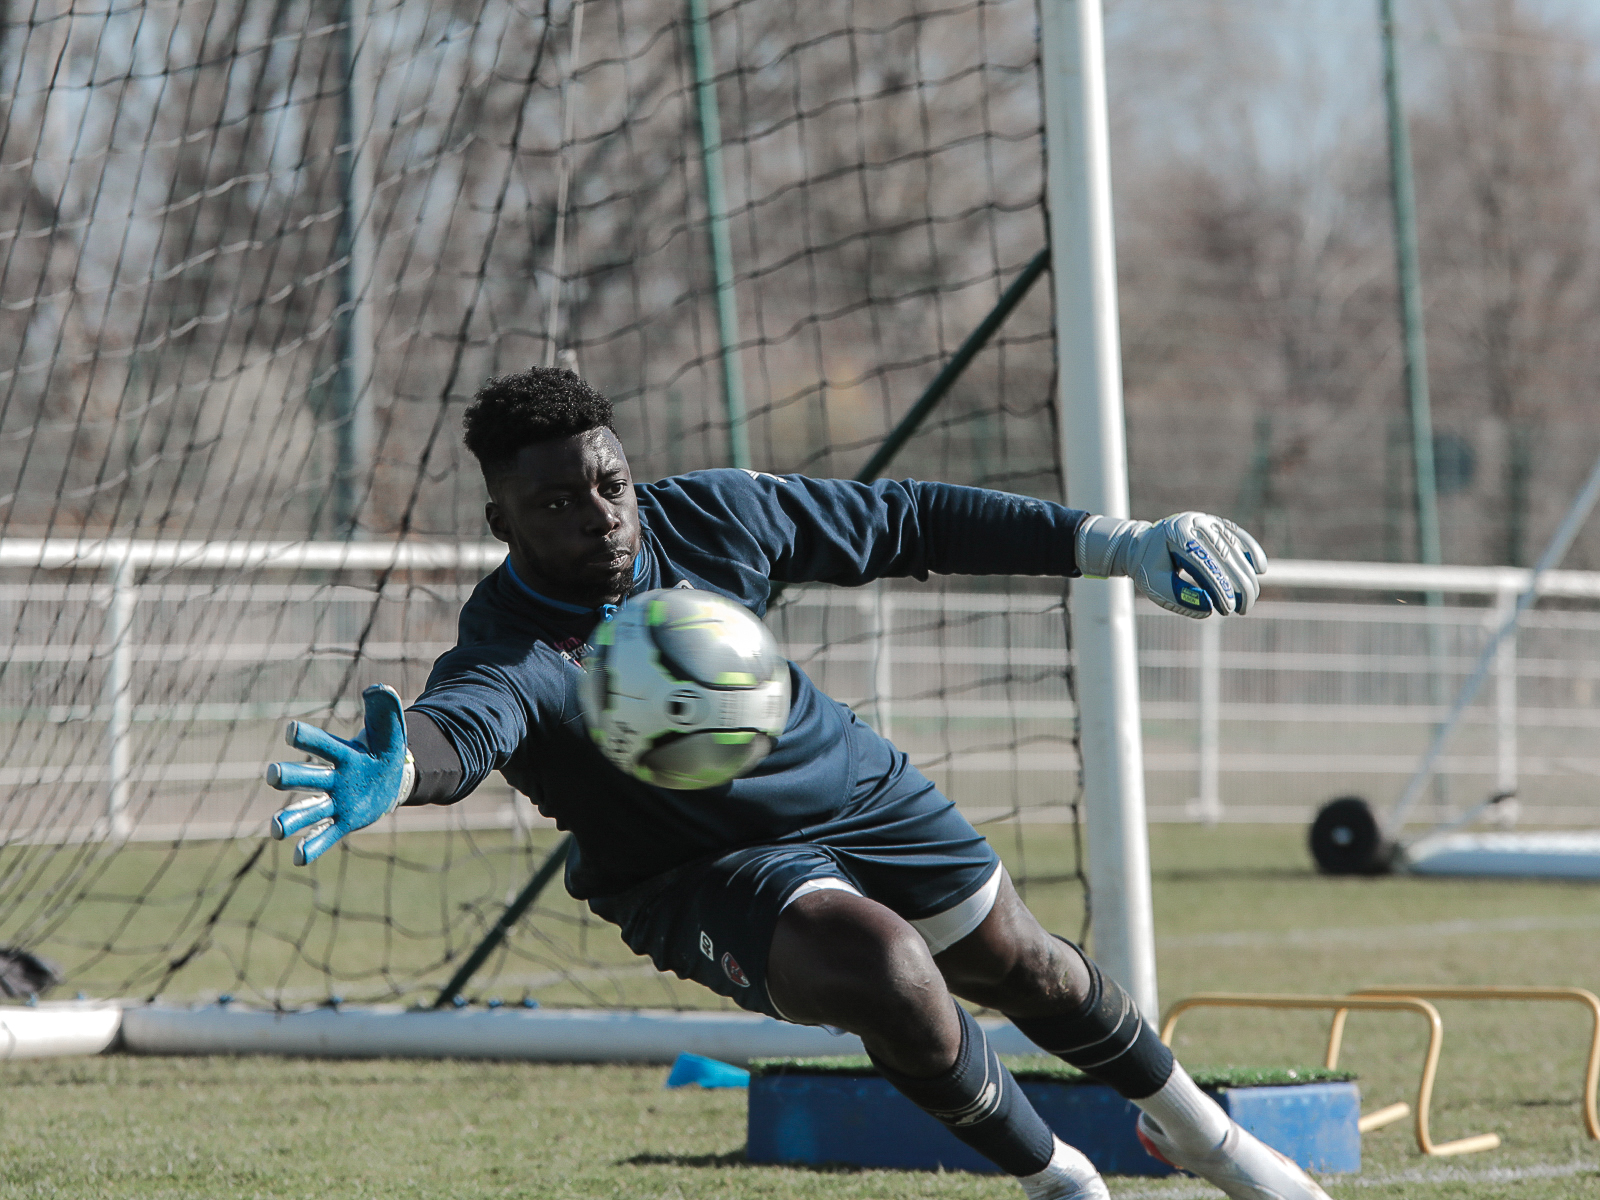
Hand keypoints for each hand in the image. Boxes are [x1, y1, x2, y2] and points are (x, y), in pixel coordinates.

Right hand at [264, 684, 415, 864]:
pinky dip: (312, 845)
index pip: (322, 744)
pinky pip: (326, 834)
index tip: (291, 731)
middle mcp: (333, 777)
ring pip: (310, 810)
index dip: (308, 737)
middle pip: (308, 777)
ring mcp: (336, 800)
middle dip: (291, 776)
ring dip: (292, 818)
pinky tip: (297, 858)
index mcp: (343, 752)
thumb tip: (378, 689)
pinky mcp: (344, 820)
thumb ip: (383, 709)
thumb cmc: (385, 746)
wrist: (392, 776)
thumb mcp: (390, 728)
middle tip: (273, 774)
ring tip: (275, 829)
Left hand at [1075, 511, 1267, 617]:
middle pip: (1225, 555)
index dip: (1220, 587)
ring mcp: (1207, 520)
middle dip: (1239, 585)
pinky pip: (1239, 537)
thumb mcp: (1155, 584)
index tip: (1229, 609)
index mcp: (1176, 535)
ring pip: (1235, 548)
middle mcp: (1194, 522)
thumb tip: (1209, 608)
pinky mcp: (1216, 523)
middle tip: (1244, 609)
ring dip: (1246, 575)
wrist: (1142, 544)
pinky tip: (1260, 569)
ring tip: (1249, 600)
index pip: (1204, 563)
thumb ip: (1178, 596)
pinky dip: (1251, 552)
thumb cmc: (1148, 567)